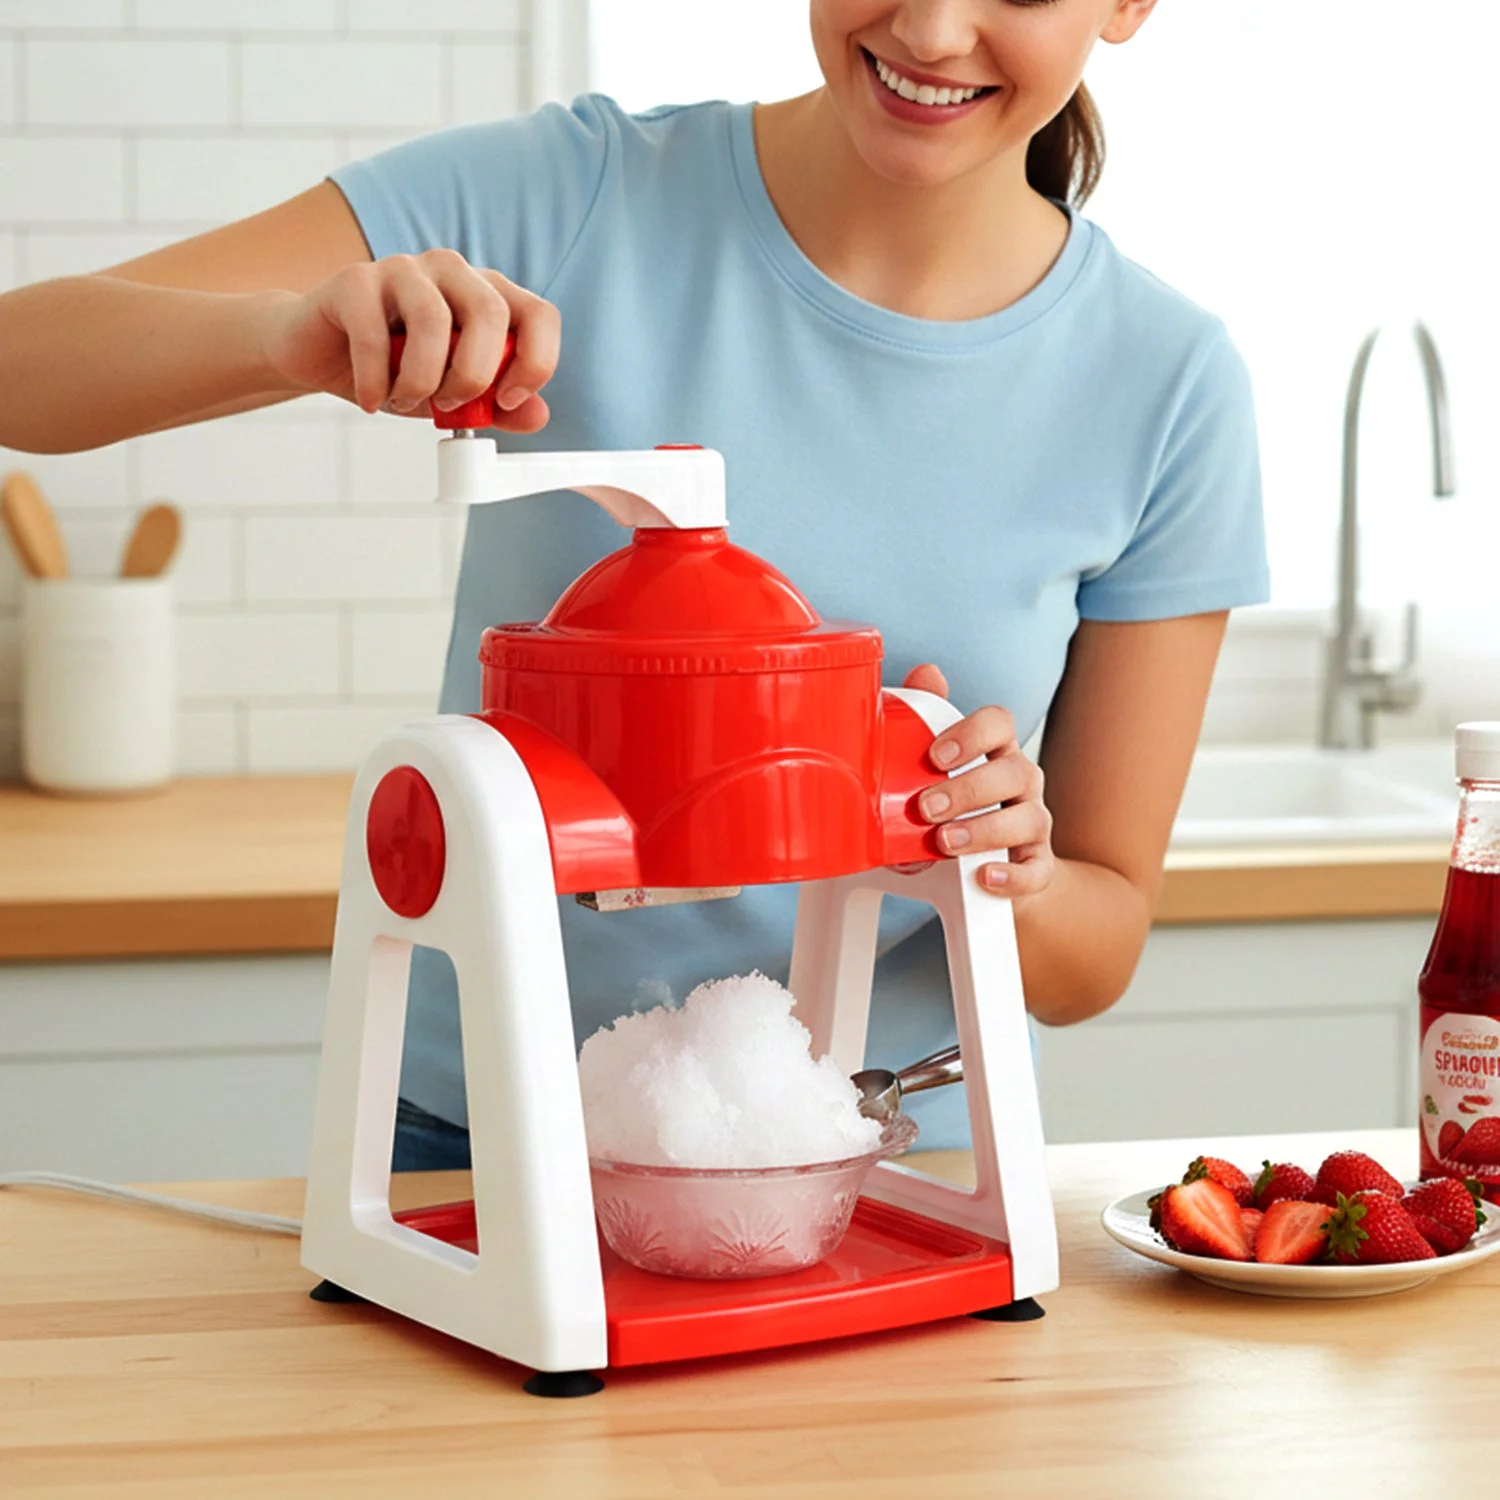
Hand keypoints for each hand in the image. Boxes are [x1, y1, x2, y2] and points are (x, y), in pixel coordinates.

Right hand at [261, 249, 558, 432]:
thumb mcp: (451, 396)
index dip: (536, 363)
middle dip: (473, 376)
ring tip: (405, 400)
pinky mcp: (355, 280)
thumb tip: (537, 416)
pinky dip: (377, 381)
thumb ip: (496, 405)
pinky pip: (374, 334)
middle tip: (447, 404)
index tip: (508, 401)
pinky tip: (373, 400)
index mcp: (486, 293)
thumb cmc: (393, 369)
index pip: (540, 315)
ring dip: (422, 380)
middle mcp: (451, 271)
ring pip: (433, 320)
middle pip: (490, 314)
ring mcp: (403, 269)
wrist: (319, 352)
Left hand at [902, 663, 1054, 897]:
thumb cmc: (945, 809)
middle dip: (968, 789)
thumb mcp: (924, 771)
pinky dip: (1013, 875)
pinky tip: (984, 876)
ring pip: (1029, 819)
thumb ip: (921, 721)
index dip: (972, 734)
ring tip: (944, 842)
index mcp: (994, 750)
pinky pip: (1037, 870)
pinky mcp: (1036, 867)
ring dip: (984, 830)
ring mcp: (1032, 824)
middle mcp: (1021, 782)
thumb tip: (925, 672)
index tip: (935, 755)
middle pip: (1014, 772)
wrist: (971, 873)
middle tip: (925, 807)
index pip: (999, 723)